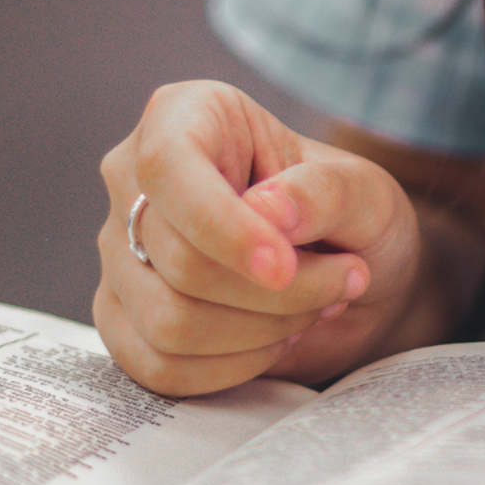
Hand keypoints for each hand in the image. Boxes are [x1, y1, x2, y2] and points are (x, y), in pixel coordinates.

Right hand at [95, 81, 420, 394]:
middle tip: (345, 279)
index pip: (170, 169)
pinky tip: (276, 339)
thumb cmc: (353, 216)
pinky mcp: (123, 317)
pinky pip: (159, 366)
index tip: (284, 268)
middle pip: (179, 262)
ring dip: (262, 331)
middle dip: (278, 292)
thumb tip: (265, 210)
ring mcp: (119, 251)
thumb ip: (324, 192)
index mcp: (186, 116)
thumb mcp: (366, 192)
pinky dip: (233, 368)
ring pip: (169, 321)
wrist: (351, 271)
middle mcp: (134, 179)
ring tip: (314, 307)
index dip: (224, 228)